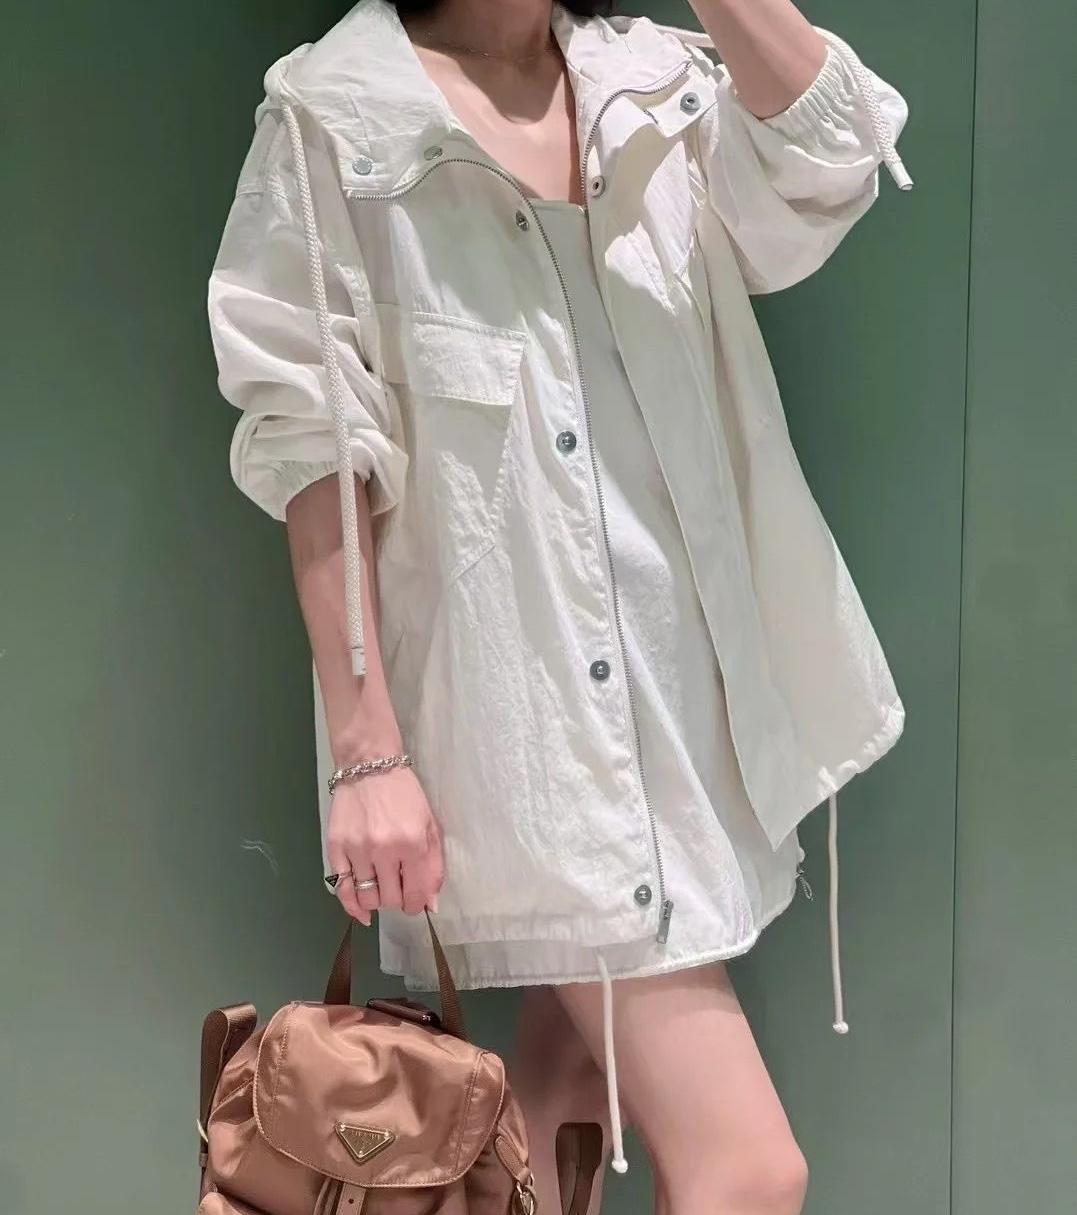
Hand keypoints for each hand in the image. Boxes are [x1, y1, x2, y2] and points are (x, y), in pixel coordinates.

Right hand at [326, 766, 444, 925]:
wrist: (370, 766)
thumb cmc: (404, 794)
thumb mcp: (429, 824)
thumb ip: (433, 865)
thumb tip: (431, 904)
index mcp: (413, 843)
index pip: (416, 894)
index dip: (418, 904)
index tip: (416, 901)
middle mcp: (384, 850)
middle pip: (391, 900)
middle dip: (399, 901)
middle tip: (400, 889)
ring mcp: (357, 850)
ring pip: (367, 898)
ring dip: (377, 901)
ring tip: (382, 889)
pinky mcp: (336, 848)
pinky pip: (342, 889)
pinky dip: (352, 905)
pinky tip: (361, 910)